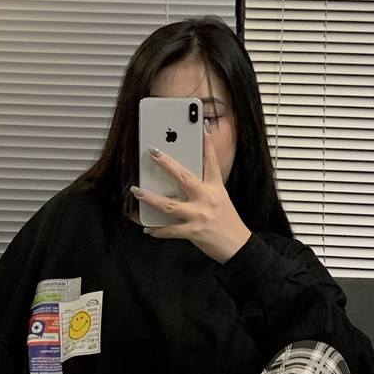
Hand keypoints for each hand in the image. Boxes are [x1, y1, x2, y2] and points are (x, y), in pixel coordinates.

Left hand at [131, 126, 250, 263]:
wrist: (237, 246)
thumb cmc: (228, 222)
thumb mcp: (221, 199)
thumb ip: (204, 188)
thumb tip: (181, 180)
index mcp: (216, 188)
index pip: (211, 161)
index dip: (206, 143)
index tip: (201, 126)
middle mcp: (207, 198)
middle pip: (184, 177)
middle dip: (166, 164)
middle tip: (153, 151)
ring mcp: (200, 216)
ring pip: (170, 205)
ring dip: (150, 198)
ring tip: (136, 191)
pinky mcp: (194, 232)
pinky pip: (171, 230)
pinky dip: (158, 230)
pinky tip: (148, 229)